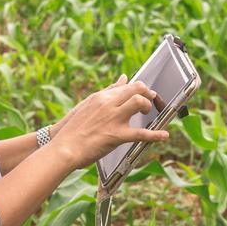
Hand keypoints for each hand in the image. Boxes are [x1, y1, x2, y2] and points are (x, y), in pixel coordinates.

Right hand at [51, 74, 169, 169]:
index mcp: (101, 97)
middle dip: (147, 94)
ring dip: (148, 107)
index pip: (126, 85)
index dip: (140, 88)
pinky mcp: (116, 135)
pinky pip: (141, 133)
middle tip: (150, 103)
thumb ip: (107, 92)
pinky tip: (164, 137)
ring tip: (149, 116)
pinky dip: (155, 135)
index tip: (146, 93)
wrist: (62, 147)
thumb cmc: (73, 129)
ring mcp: (113, 118)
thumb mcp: (89, 105)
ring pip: (139, 102)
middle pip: (136, 88)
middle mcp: (108, 104)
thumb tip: (123, 78)